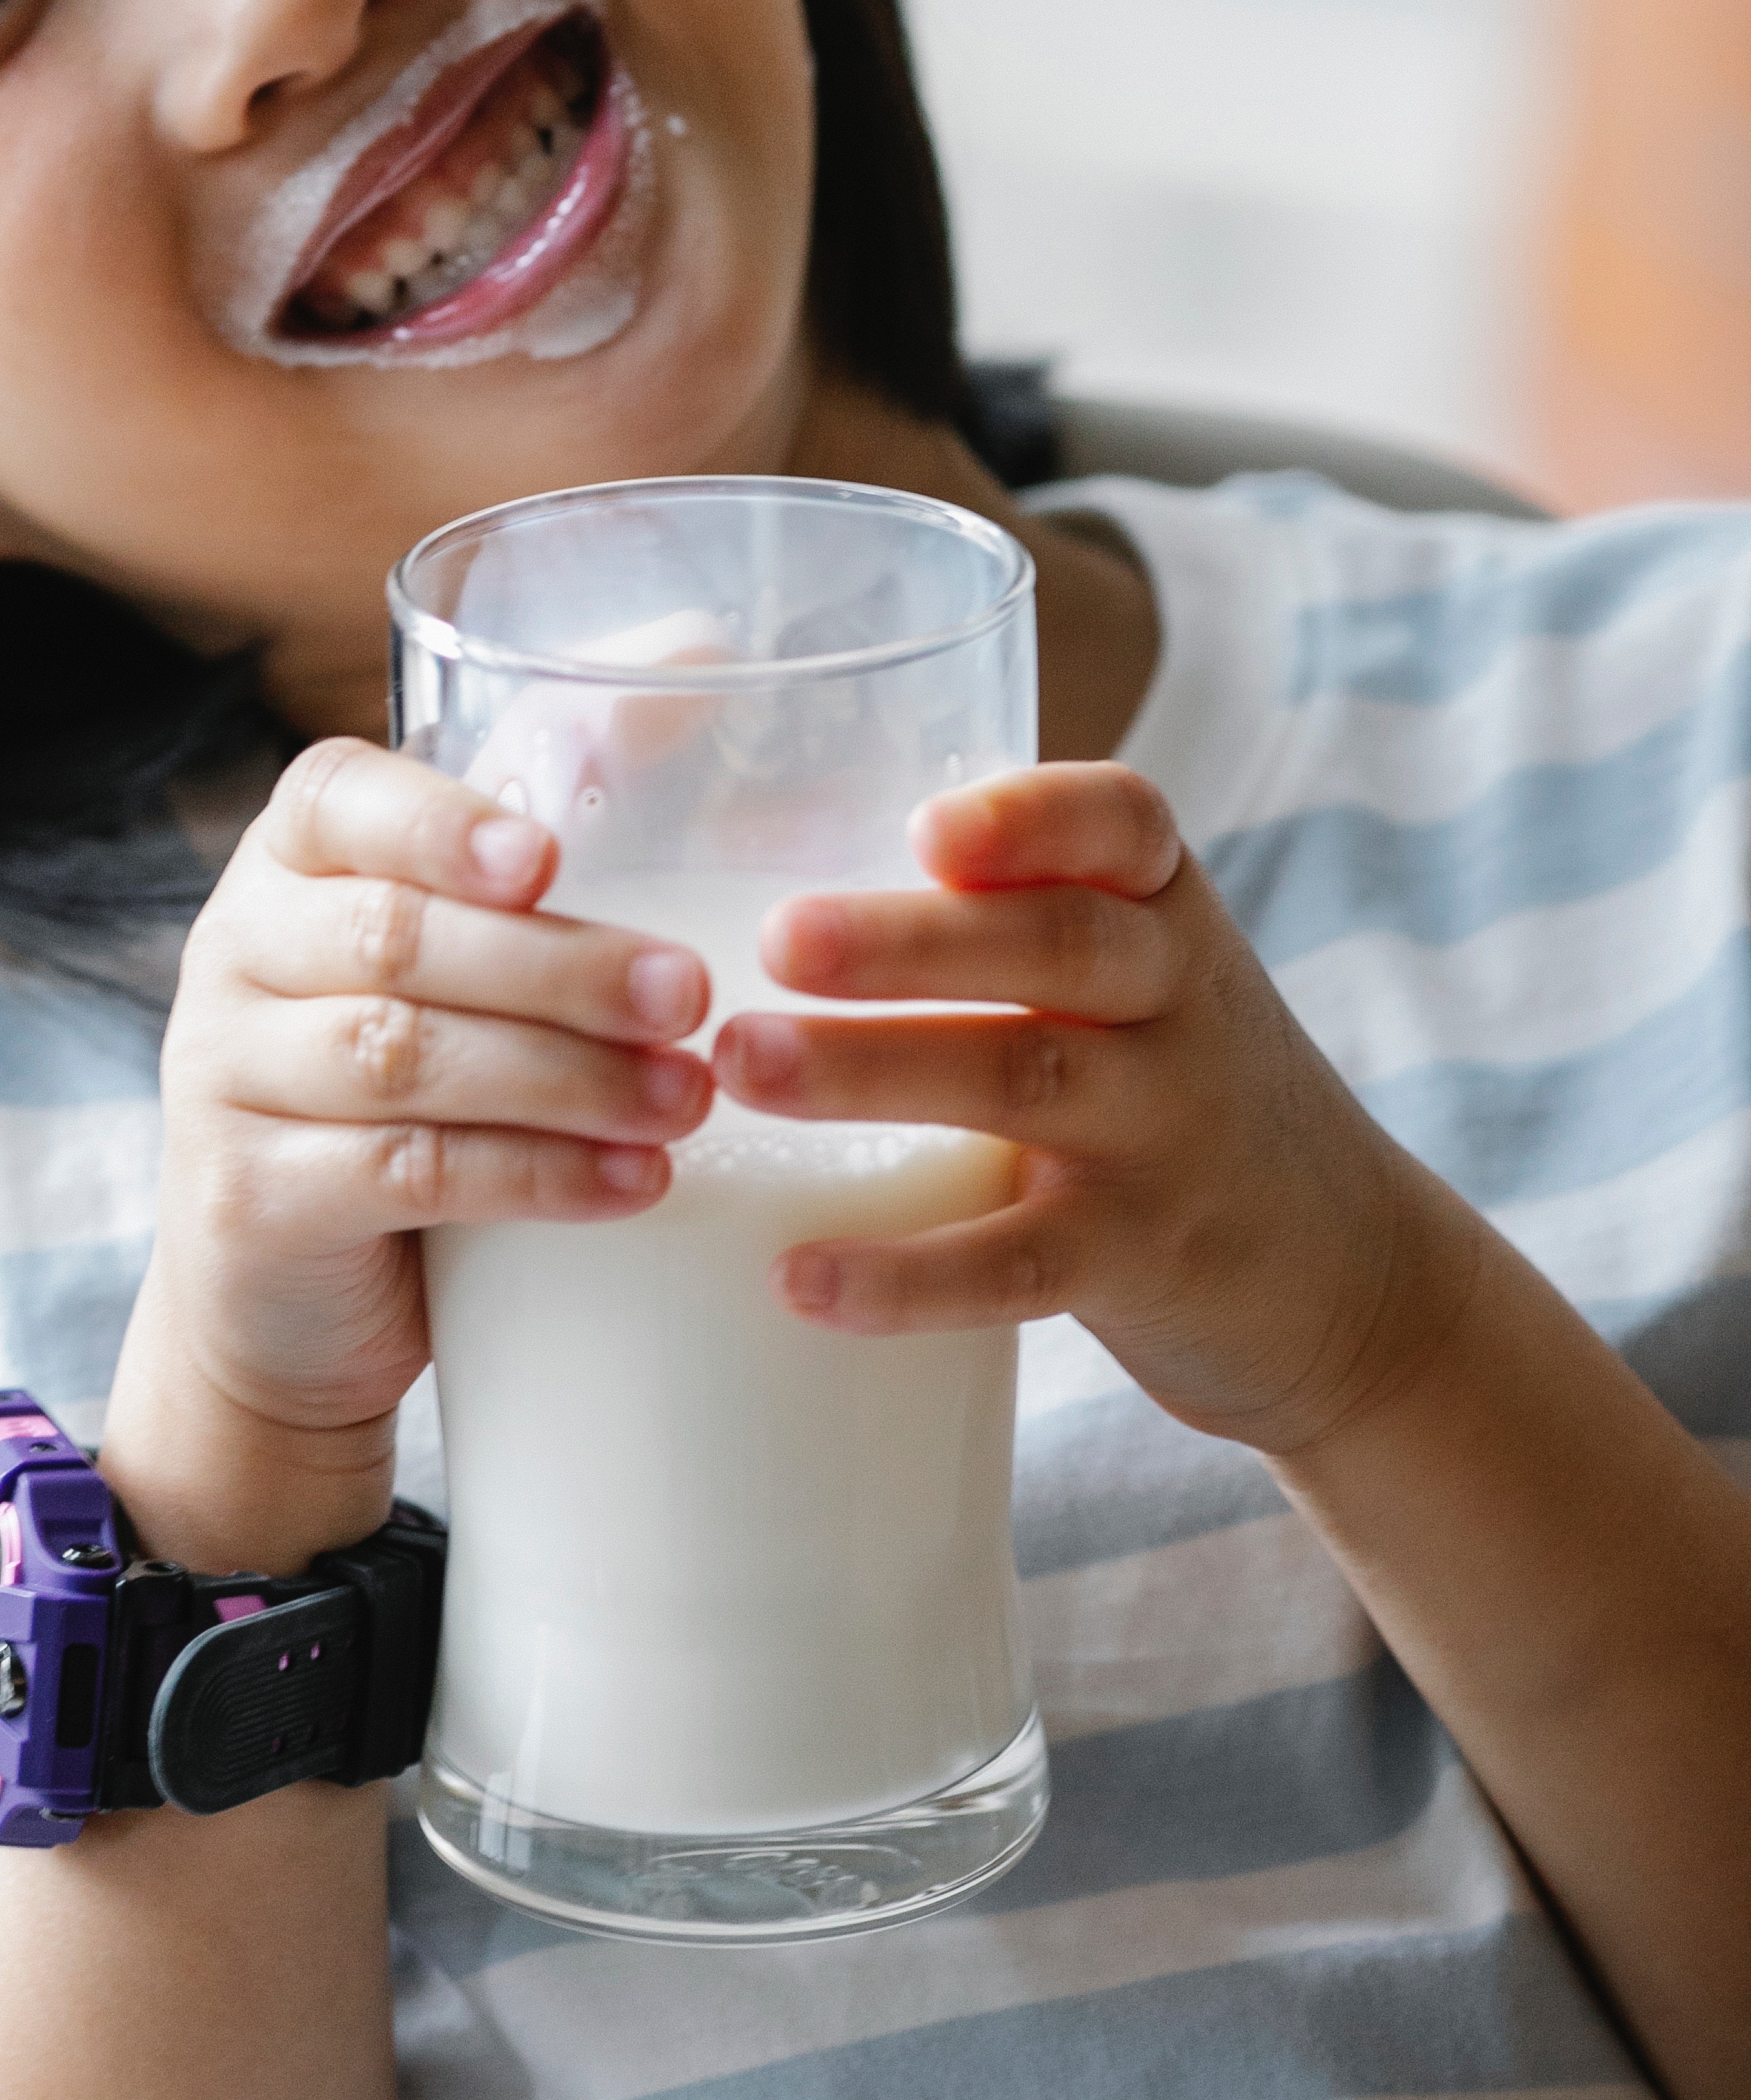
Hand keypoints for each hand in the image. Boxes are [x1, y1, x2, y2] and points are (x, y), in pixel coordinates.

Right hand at [123, 736, 711, 1494]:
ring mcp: (224, 1078)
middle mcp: (236, 951)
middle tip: (693, 993)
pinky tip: (635, 1181)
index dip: (443, 820)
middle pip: (396, 939)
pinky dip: (534, 1176)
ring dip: (567, 1077)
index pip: (337, 798)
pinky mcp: (249, 1202)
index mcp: (289, 861)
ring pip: (402, 1058)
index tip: (549, 856)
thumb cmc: (407, 1078)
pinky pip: (400, 1173)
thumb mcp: (459, 943)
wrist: (286, 1296)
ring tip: (690, 1095)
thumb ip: (548, 802)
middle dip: (558, 965)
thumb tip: (705, 646)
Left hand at [713, 760, 1464, 1458]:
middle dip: (907, 939)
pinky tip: (800, 1275)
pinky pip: (1017, 1265)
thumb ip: (1010, 916)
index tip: (924, 825)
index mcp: (1166, 916)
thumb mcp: (1146, 982)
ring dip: (872, 1072)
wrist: (1357, 1284)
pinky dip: (907, 1274)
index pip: (1122, 825)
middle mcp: (1177, 1009)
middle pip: (1051, 947)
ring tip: (741, 1065)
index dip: (1028, 815)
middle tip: (776, 939)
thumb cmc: (1186, 1095)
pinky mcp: (1140, 1263)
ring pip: (1019, 1085)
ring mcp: (1164, 1136)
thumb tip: (763, 845)